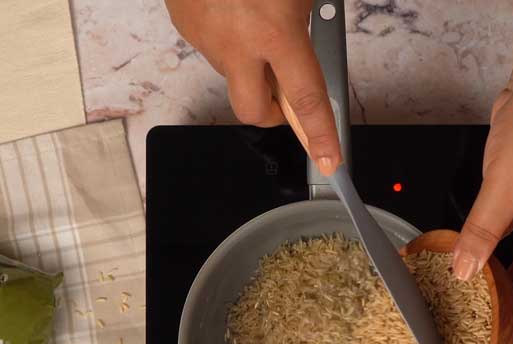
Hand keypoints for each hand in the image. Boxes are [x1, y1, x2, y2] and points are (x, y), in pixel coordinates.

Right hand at [164, 0, 340, 174]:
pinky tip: (230, 5)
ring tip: (253, 13)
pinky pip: (211, 45)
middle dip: (273, 114)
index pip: (305, 99)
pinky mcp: (183, 24)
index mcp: (275, 31)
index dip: (320, 134)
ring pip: (232, 72)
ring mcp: (205, 37)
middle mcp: (237, 44)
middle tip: (285, 93)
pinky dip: (226, 35)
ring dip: (249, 59)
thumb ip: (302, 26)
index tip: (329, 160)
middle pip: (255, 112)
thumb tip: (304, 55)